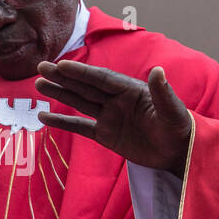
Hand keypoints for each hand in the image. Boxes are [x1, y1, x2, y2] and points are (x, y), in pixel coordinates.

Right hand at [35, 60, 191, 175]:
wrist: (178, 153)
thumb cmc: (179, 129)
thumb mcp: (173, 111)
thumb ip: (163, 92)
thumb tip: (158, 70)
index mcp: (130, 90)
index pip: (101, 79)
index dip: (81, 72)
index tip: (61, 65)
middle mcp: (117, 100)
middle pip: (85, 86)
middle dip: (63, 77)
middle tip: (41, 67)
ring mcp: (110, 117)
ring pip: (79, 102)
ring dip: (59, 93)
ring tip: (38, 84)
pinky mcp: (106, 135)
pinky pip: (80, 127)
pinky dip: (63, 122)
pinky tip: (44, 117)